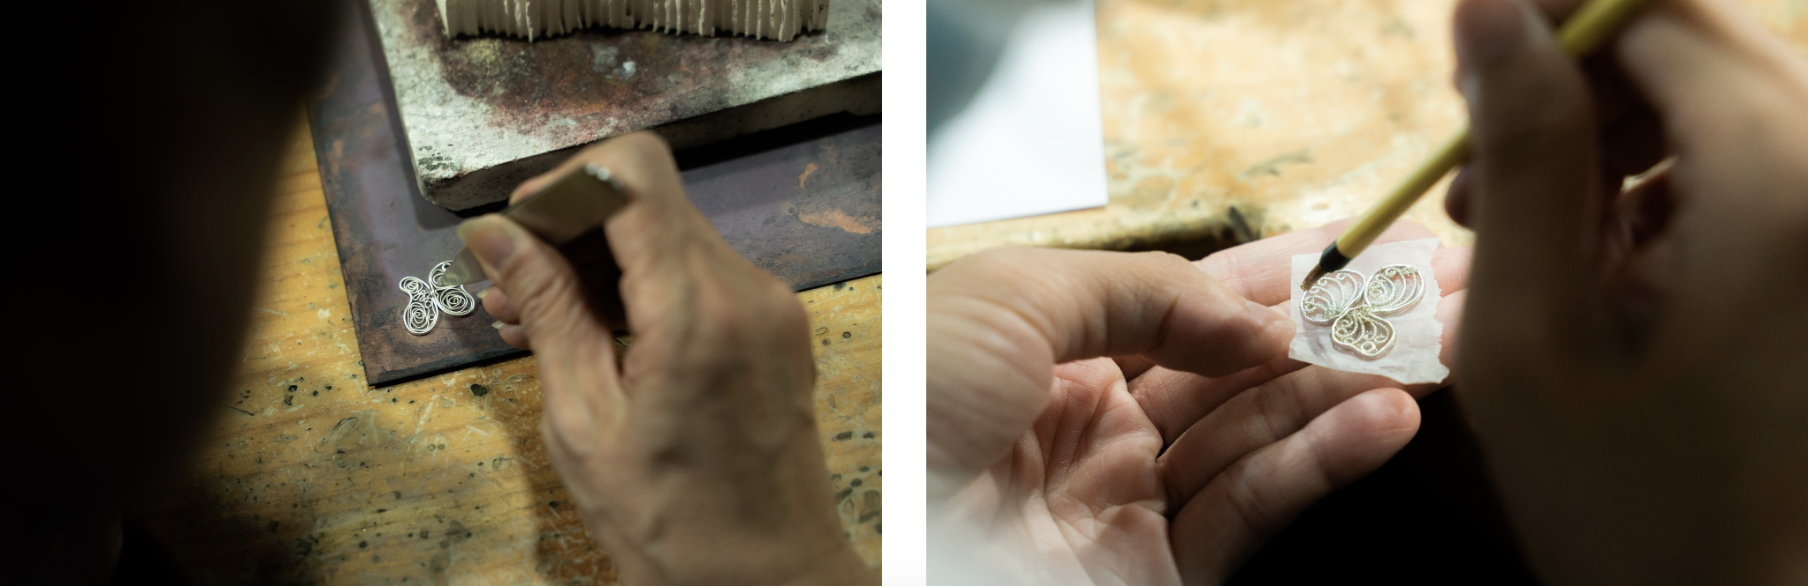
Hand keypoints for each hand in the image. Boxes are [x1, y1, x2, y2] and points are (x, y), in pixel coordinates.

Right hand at [458, 132, 874, 585]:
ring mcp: (771, 305)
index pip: (633, 171)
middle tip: (509, 290)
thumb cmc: (672, 523)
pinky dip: (640, 288)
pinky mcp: (776, 325)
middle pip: (648, 199)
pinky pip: (698, 275)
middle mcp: (749, 290)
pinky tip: (591, 334)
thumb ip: (547, 310)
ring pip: (669, 235)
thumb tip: (497, 234)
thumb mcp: (584, 418)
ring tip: (535, 320)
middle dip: (570, 230)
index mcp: (700, 310)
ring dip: (599, 262)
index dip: (564, 183)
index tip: (518, 231)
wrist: (767, 581)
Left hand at [927, 220, 1472, 584]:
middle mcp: (1096, 427)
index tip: (1360, 252)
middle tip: (1432, 296)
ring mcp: (1126, 503)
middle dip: (1336, 332)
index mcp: (1052, 353)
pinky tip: (1382, 418)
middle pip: (1239, 371)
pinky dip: (1322, 464)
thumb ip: (1146, 290)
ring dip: (1348, 390)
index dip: (1276, 279)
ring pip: (1259, 438)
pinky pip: (1252, 510)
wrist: (882, 543)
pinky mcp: (1153, 574)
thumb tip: (1256, 315)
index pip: (1188, 307)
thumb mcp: (1014, 299)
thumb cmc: (913, 403)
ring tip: (1432, 350)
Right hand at [1446, 0, 1807, 581]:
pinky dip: (1657, 181)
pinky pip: (1747, 158)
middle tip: (1477, 172)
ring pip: (1718, 92)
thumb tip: (1489, 8)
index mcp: (1779, 186)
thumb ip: (1520, 156)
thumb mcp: (1531, 333)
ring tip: (1516, 227)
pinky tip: (1593, 262)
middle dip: (1572, 79)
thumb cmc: (1632, 504)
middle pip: (1695, 40)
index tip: (1465, 74)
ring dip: (1606, 132)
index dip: (1549, 14)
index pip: (1659, 7)